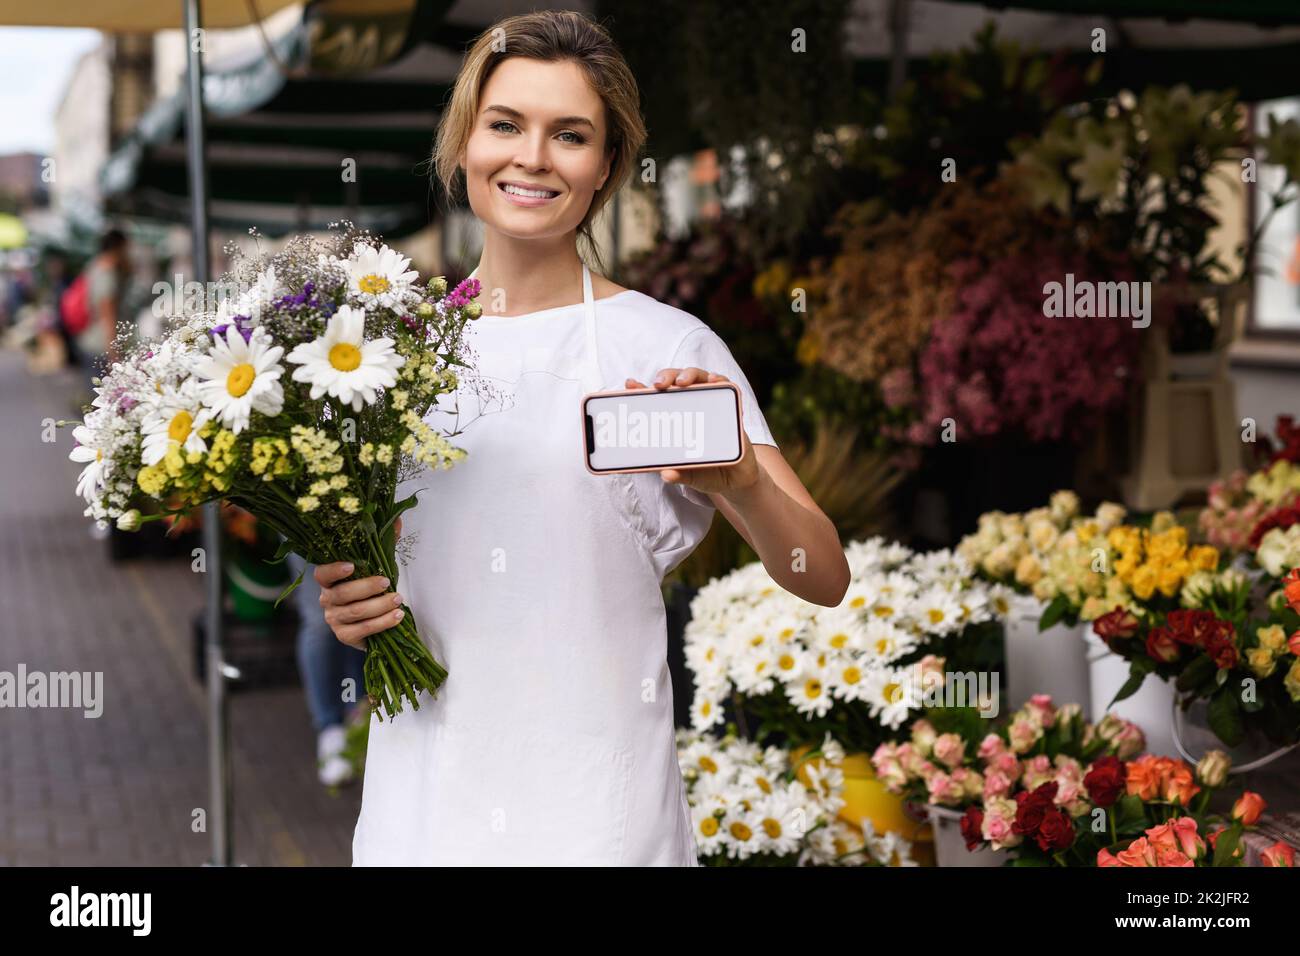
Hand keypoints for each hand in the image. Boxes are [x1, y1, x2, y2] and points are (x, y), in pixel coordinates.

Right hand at [314, 516, 402, 649]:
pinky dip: (382, 623)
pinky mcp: (344, 636)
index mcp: (329, 580)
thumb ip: (384, 543)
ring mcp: (334, 619)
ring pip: (355, 612)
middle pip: (343, 594)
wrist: (376, 620)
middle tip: (388, 582)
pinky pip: (363, 630)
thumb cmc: (374, 588)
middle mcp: (327, 599)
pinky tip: (397, 616)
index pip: (322, 574)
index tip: (351, 566)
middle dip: (367, 587)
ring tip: (398, 599)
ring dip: (379, 605)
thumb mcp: (378, 565)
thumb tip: (397, 519)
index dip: (334, 570)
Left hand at [624, 367, 760, 498]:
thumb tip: (666, 474)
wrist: (736, 478)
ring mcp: (709, 404)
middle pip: (676, 381)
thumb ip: (678, 474)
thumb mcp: (690, 475)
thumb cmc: (707, 472)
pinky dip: (720, 380)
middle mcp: (690, 407)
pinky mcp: (729, 406)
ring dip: (689, 375)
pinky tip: (715, 380)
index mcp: (674, 420)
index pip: (655, 399)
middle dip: (666, 376)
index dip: (641, 389)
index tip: (630, 384)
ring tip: (682, 383)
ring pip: (699, 378)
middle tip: (659, 384)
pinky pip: (726, 386)